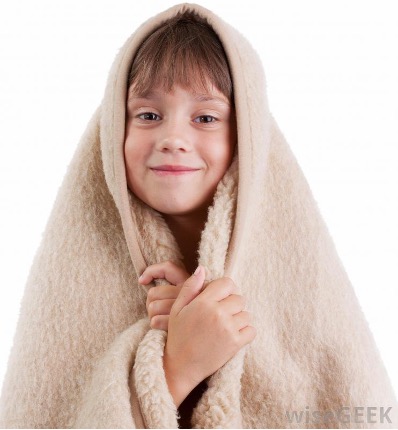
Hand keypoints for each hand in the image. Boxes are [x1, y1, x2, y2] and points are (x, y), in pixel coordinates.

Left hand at [139, 260, 189, 330]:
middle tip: (158, 308)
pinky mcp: (180, 325)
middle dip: (151, 302)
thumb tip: (141, 280)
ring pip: (153, 307)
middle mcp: (188, 292)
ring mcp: (184, 309)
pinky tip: (163, 326)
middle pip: (154, 292)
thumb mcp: (184, 293)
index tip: (142, 281)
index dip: (151, 271)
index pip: (168, 268)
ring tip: (162, 317)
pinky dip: (155, 324)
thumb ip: (168, 282)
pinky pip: (155, 321)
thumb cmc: (190, 313)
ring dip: (152, 314)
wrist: (205, 336)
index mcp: (191, 282)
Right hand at [163, 265, 255, 406]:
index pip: (227, 283)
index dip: (225, 288)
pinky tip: (233, 334)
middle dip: (232, 304)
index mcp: (203, 302)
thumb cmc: (178, 336)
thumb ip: (190, 288)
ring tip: (226, 325)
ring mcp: (228, 328)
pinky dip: (246, 331)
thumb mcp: (177, 309)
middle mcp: (218, 313)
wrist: (180, 367)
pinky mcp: (235, 343)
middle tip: (222, 313)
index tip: (219, 297)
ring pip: (246, 314)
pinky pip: (251, 330)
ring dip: (239, 318)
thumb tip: (202, 269)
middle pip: (239, 298)